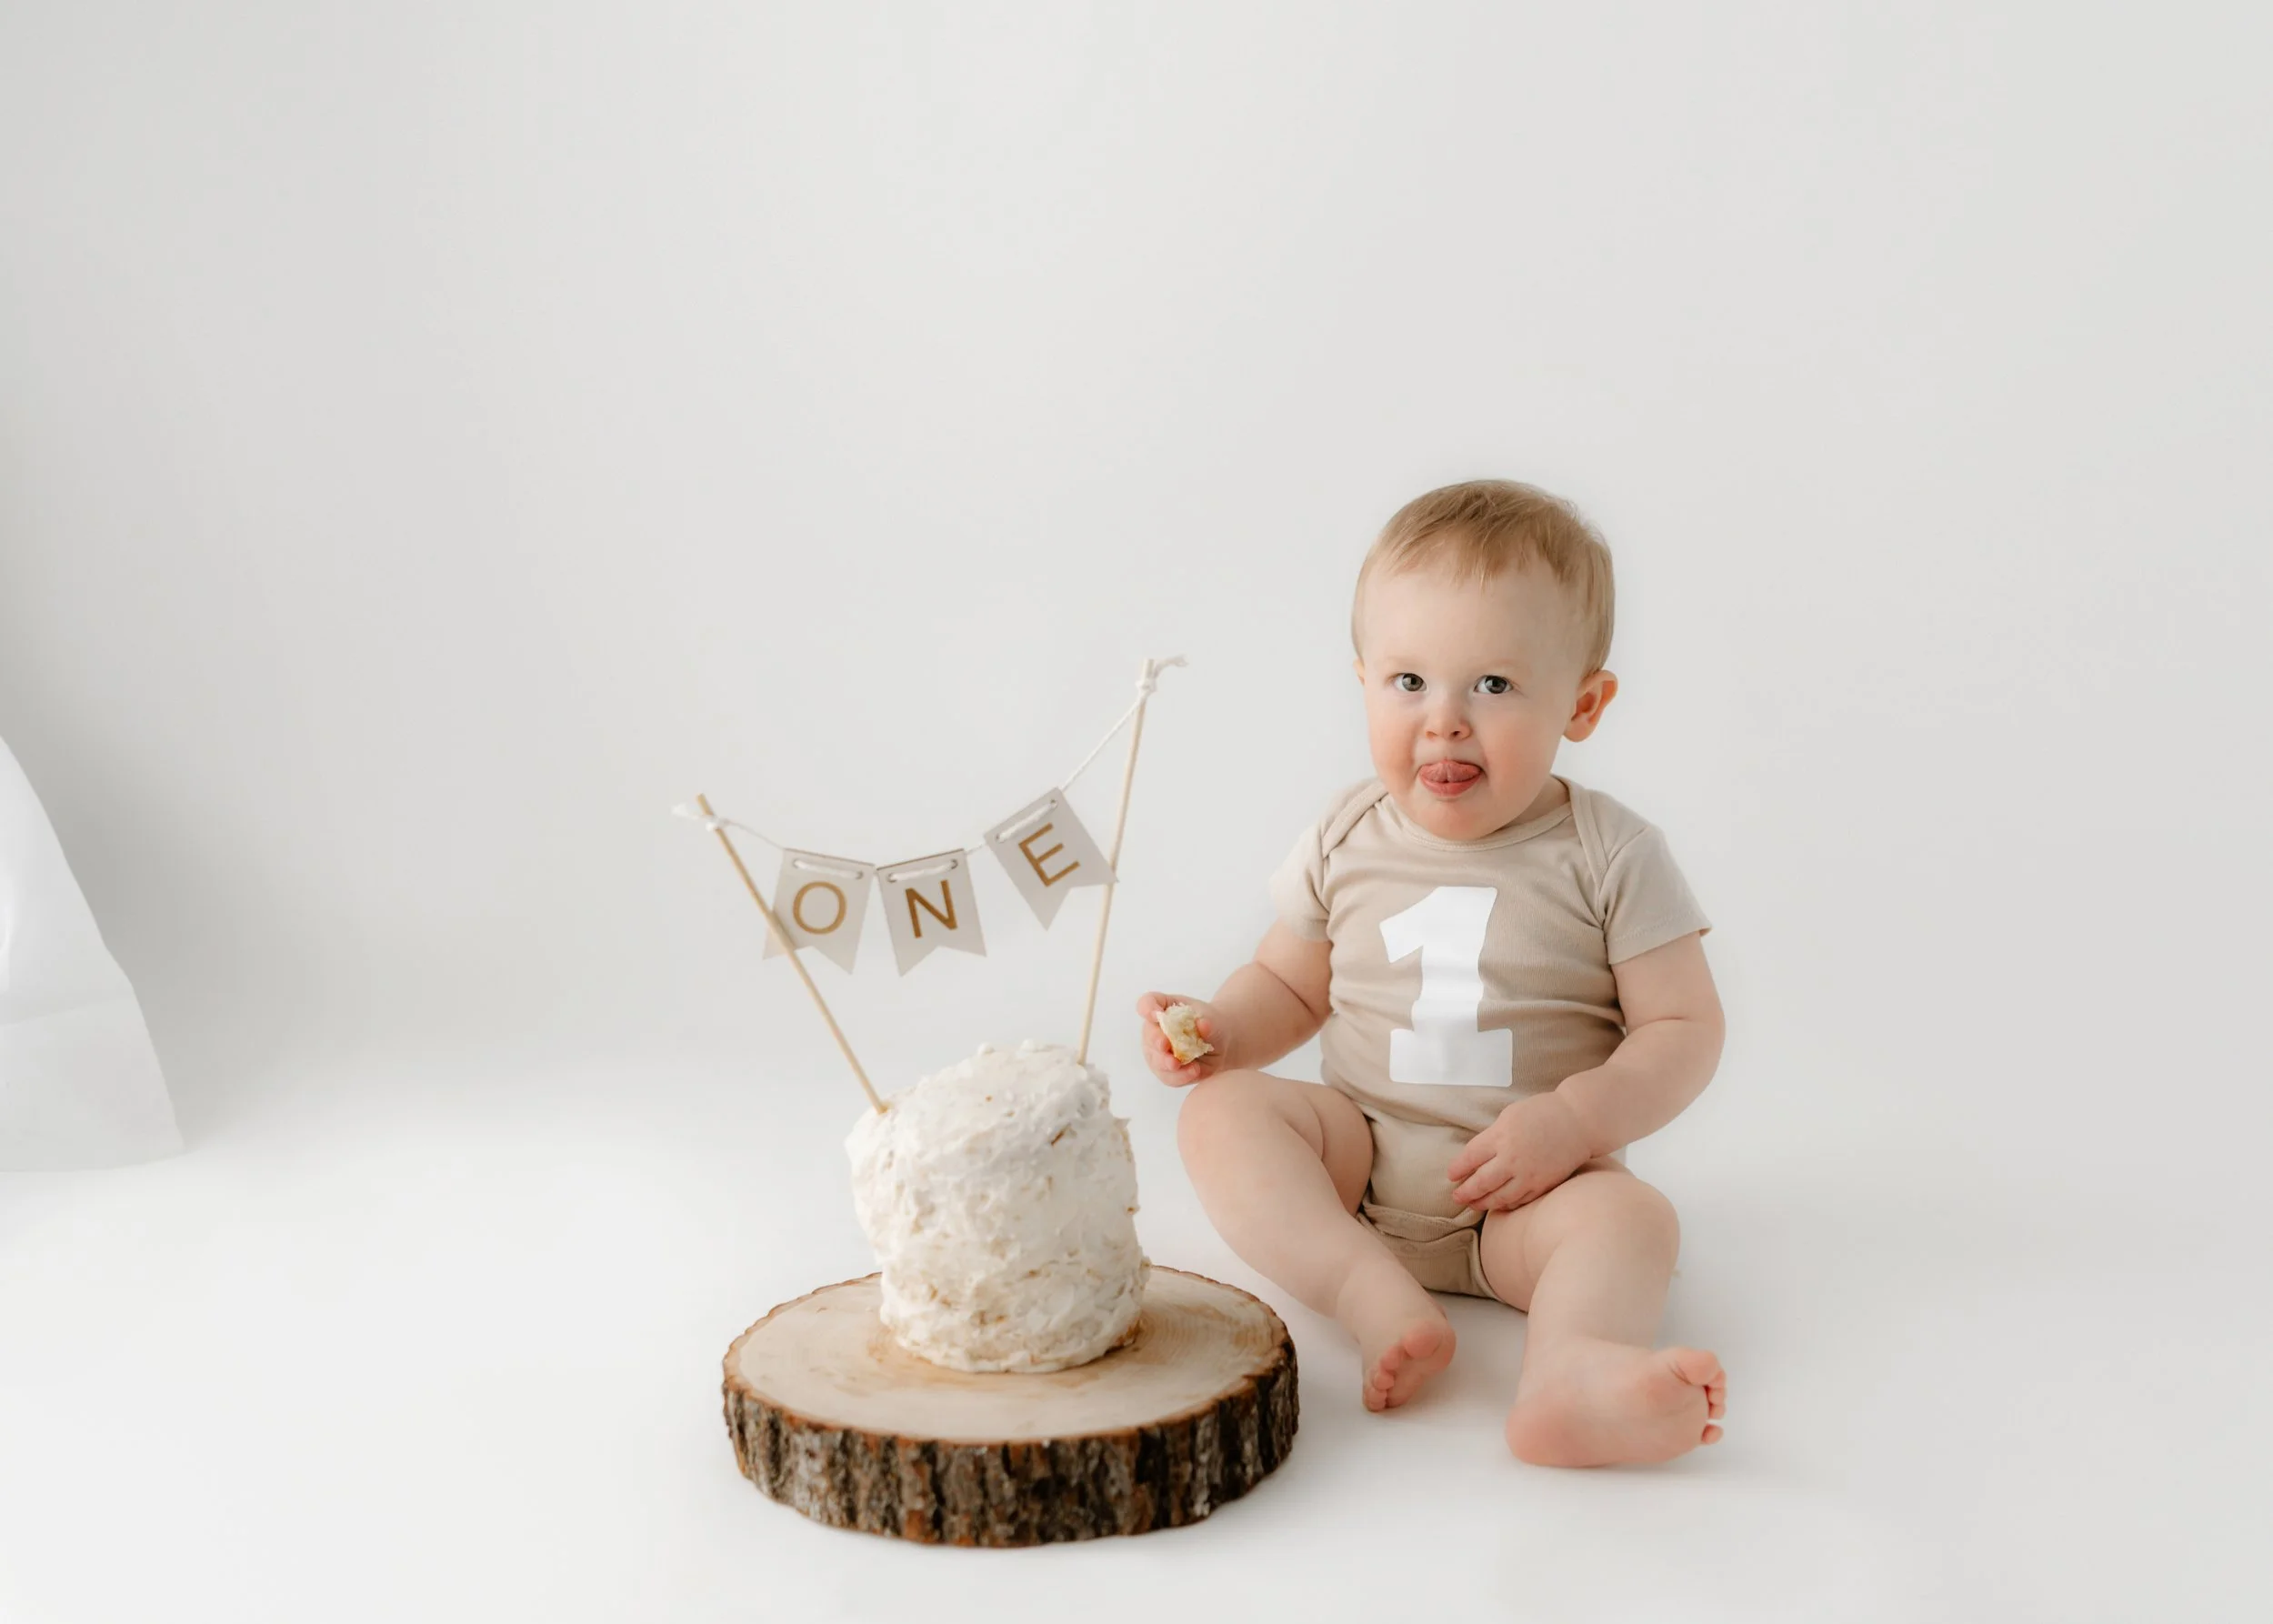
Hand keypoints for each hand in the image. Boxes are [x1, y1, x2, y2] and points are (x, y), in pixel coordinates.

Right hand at [1134, 991, 1224, 1086]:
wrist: (1219, 1045)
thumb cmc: (1210, 1024)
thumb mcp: (1213, 1018)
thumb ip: (1208, 1022)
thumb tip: (1203, 1024)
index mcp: (1162, 1009)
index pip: (1147, 1004)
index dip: (1148, 1008)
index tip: (1155, 1014)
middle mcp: (1154, 1031)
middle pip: (1149, 1036)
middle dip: (1156, 1041)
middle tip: (1164, 1045)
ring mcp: (1158, 1053)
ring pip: (1156, 1060)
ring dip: (1165, 1063)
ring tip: (1177, 1064)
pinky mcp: (1166, 1072)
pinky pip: (1169, 1077)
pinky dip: (1180, 1076)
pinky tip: (1193, 1071)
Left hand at [1446, 1092, 1594, 1212]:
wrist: (1579, 1121)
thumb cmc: (1543, 1112)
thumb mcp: (1509, 1115)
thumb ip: (1492, 1136)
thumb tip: (1477, 1156)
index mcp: (1500, 1136)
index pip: (1470, 1158)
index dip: (1458, 1169)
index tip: (1451, 1175)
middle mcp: (1512, 1158)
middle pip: (1480, 1182)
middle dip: (1465, 1192)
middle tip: (1457, 1197)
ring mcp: (1528, 1174)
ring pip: (1499, 1197)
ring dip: (1483, 1203)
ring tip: (1474, 1204)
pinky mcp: (1543, 1185)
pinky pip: (1519, 1201)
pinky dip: (1506, 1205)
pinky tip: (1499, 1204)